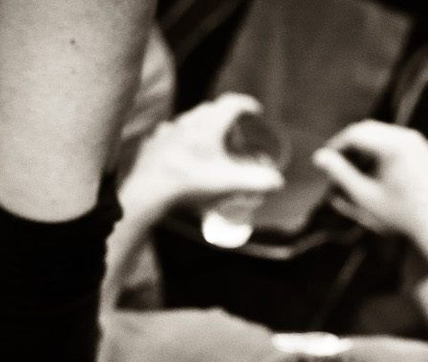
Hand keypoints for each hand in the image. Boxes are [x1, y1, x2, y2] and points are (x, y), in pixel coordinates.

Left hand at [121, 94, 286, 220]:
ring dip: (203, 127)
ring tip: (209, 145)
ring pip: (190, 120)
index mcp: (208, 125)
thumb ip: (255, 181)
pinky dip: (181, 139)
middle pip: (211, 110)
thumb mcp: (227, 183)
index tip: (255, 111)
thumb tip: (277, 182)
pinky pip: (170, 133)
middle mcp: (188, 121)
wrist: (150, 191)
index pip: (232, 103)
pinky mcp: (154, 142)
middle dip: (226, 118)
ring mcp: (169, 130)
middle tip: (235, 135)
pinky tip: (182, 152)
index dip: (246, 104)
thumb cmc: (190, 183)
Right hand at [312, 120, 427, 248]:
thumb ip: (340, 174)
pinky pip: (396, 140)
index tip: (324, 161)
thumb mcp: (365, 197)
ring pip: (381, 133)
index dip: (336, 146)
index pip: (355, 134)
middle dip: (349, 144)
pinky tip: (373, 170)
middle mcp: (407, 137)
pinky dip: (380, 149)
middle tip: (334, 164)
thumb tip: (319, 157)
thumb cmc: (401, 216)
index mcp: (393, 146)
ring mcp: (418, 141)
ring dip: (364, 146)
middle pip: (368, 129)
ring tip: (352, 170)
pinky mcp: (423, 148)